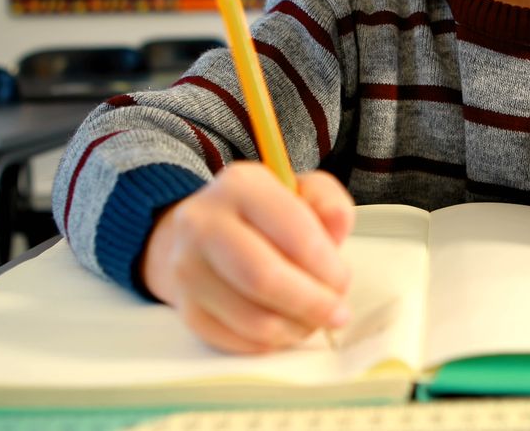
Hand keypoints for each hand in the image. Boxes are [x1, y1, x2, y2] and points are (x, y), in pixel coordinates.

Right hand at [142, 162, 354, 353]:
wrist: (202, 234)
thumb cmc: (264, 216)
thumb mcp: (302, 192)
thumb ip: (328, 202)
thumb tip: (337, 225)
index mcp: (241, 186)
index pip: (293, 231)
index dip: (326, 266)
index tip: (343, 282)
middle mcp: (203, 223)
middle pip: (263, 278)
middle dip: (311, 303)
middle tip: (336, 313)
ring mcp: (188, 268)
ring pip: (250, 317)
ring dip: (294, 328)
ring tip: (312, 321)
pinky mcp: (186, 307)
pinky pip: (235, 340)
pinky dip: (269, 342)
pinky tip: (284, 328)